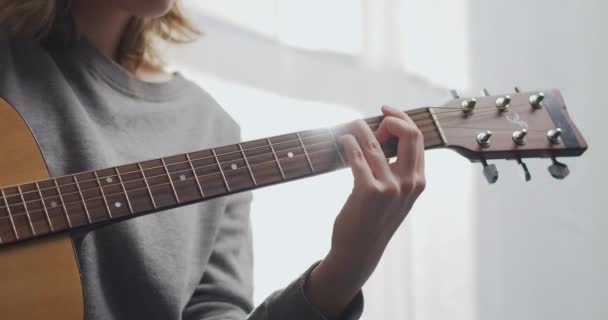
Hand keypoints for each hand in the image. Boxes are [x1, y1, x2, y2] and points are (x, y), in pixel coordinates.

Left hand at [305, 106, 425, 318]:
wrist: (360, 251)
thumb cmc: (374, 219)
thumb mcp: (397, 196)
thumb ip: (399, 171)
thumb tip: (384, 136)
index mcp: (419, 181)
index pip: (418, 138)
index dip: (402, 120)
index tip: (386, 114)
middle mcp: (409, 183)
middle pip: (408, 134)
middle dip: (391, 119)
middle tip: (373, 118)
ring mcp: (390, 188)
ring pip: (375, 144)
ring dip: (359, 129)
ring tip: (349, 127)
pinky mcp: (368, 191)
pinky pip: (357, 157)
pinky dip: (348, 143)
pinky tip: (342, 141)